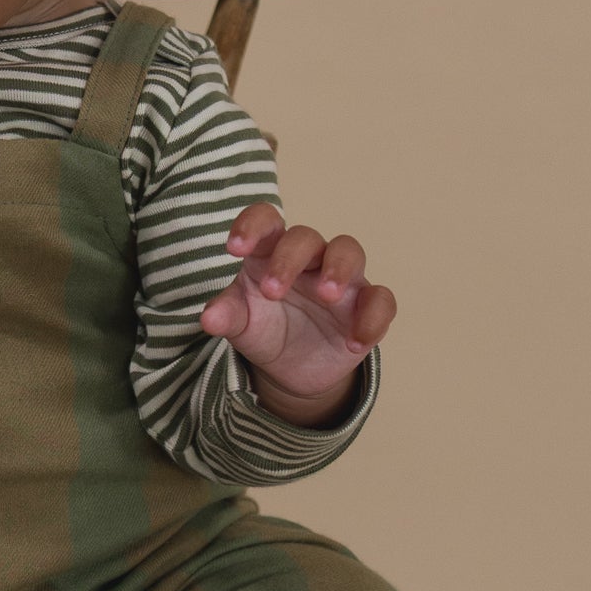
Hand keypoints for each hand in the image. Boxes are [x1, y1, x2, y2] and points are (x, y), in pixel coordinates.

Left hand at [200, 206, 396, 422]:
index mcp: (271, 252)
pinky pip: (381, 300)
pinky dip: (372, 318)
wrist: (292, 370)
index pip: (266, 220)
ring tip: (327, 295)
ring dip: (339, 269)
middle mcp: (308, 259)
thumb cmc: (264, 329)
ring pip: (350, 251)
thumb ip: (227, 315)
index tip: (234, 248)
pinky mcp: (365, 307)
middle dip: (290, 259)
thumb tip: (208, 319)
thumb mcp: (241, 325)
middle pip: (306, 237)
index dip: (252, 225)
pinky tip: (354, 342)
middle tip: (273, 292)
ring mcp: (341, 280)